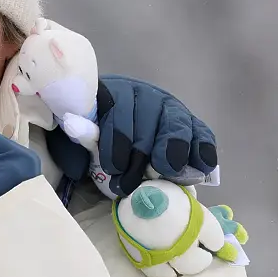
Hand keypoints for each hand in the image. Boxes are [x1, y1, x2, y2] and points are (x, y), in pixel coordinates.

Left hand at [45, 76, 217, 196]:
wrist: (123, 129)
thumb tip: (74, 150)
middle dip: (139, 155)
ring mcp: (171, 108)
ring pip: (175, 127)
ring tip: (166, 172)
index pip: (116, 112)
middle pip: (146, 122)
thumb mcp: (80, 135)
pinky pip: (202, 133)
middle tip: (129, 183)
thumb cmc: (98, 134)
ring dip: (171, 151)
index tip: (112, 167)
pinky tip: (201, 167)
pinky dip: (203, 149)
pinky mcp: (191, 123)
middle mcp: (145, 95)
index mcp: (114, 94)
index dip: (116, 141)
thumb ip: (76, 141)